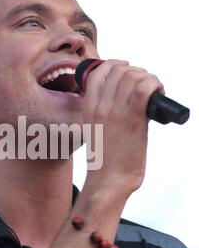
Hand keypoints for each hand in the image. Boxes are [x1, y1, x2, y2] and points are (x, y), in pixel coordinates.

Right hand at [83, 59, 163, 197]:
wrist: (107, 182)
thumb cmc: (105, 161)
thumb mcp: (95, 131)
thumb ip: (103, 114)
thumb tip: (123, 100)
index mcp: (88, 109)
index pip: (98, 72)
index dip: (115, 64)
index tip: (127, 69)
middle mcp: (100, 107)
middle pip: (118, 70)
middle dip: (136, 71)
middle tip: (146, 84)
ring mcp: (115, 113)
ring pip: (132, 76)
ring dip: (148, 77)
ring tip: (154, 89)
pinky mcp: (132, 121)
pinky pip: (144, 89)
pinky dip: (154, 84)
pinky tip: (159, 92)